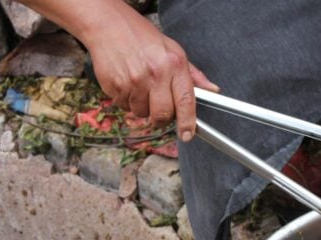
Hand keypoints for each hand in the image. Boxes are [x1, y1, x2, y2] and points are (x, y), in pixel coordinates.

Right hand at [83, 9, 217, 141]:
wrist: (108, 25)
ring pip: (141, 113)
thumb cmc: (142, 37)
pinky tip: (127, 82)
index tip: (188, 134)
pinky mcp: (115, 86)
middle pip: (162, 115)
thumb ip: (192, 74)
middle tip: (159, 107)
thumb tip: (212, 90)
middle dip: (162, 118)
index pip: (185, 101)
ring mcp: (133, 81)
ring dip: (142, 106)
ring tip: (140, 85)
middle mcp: (155, 74)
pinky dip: (126, 100)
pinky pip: (124, 107)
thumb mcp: (172, 49)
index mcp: (173, 64)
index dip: (188, 122)